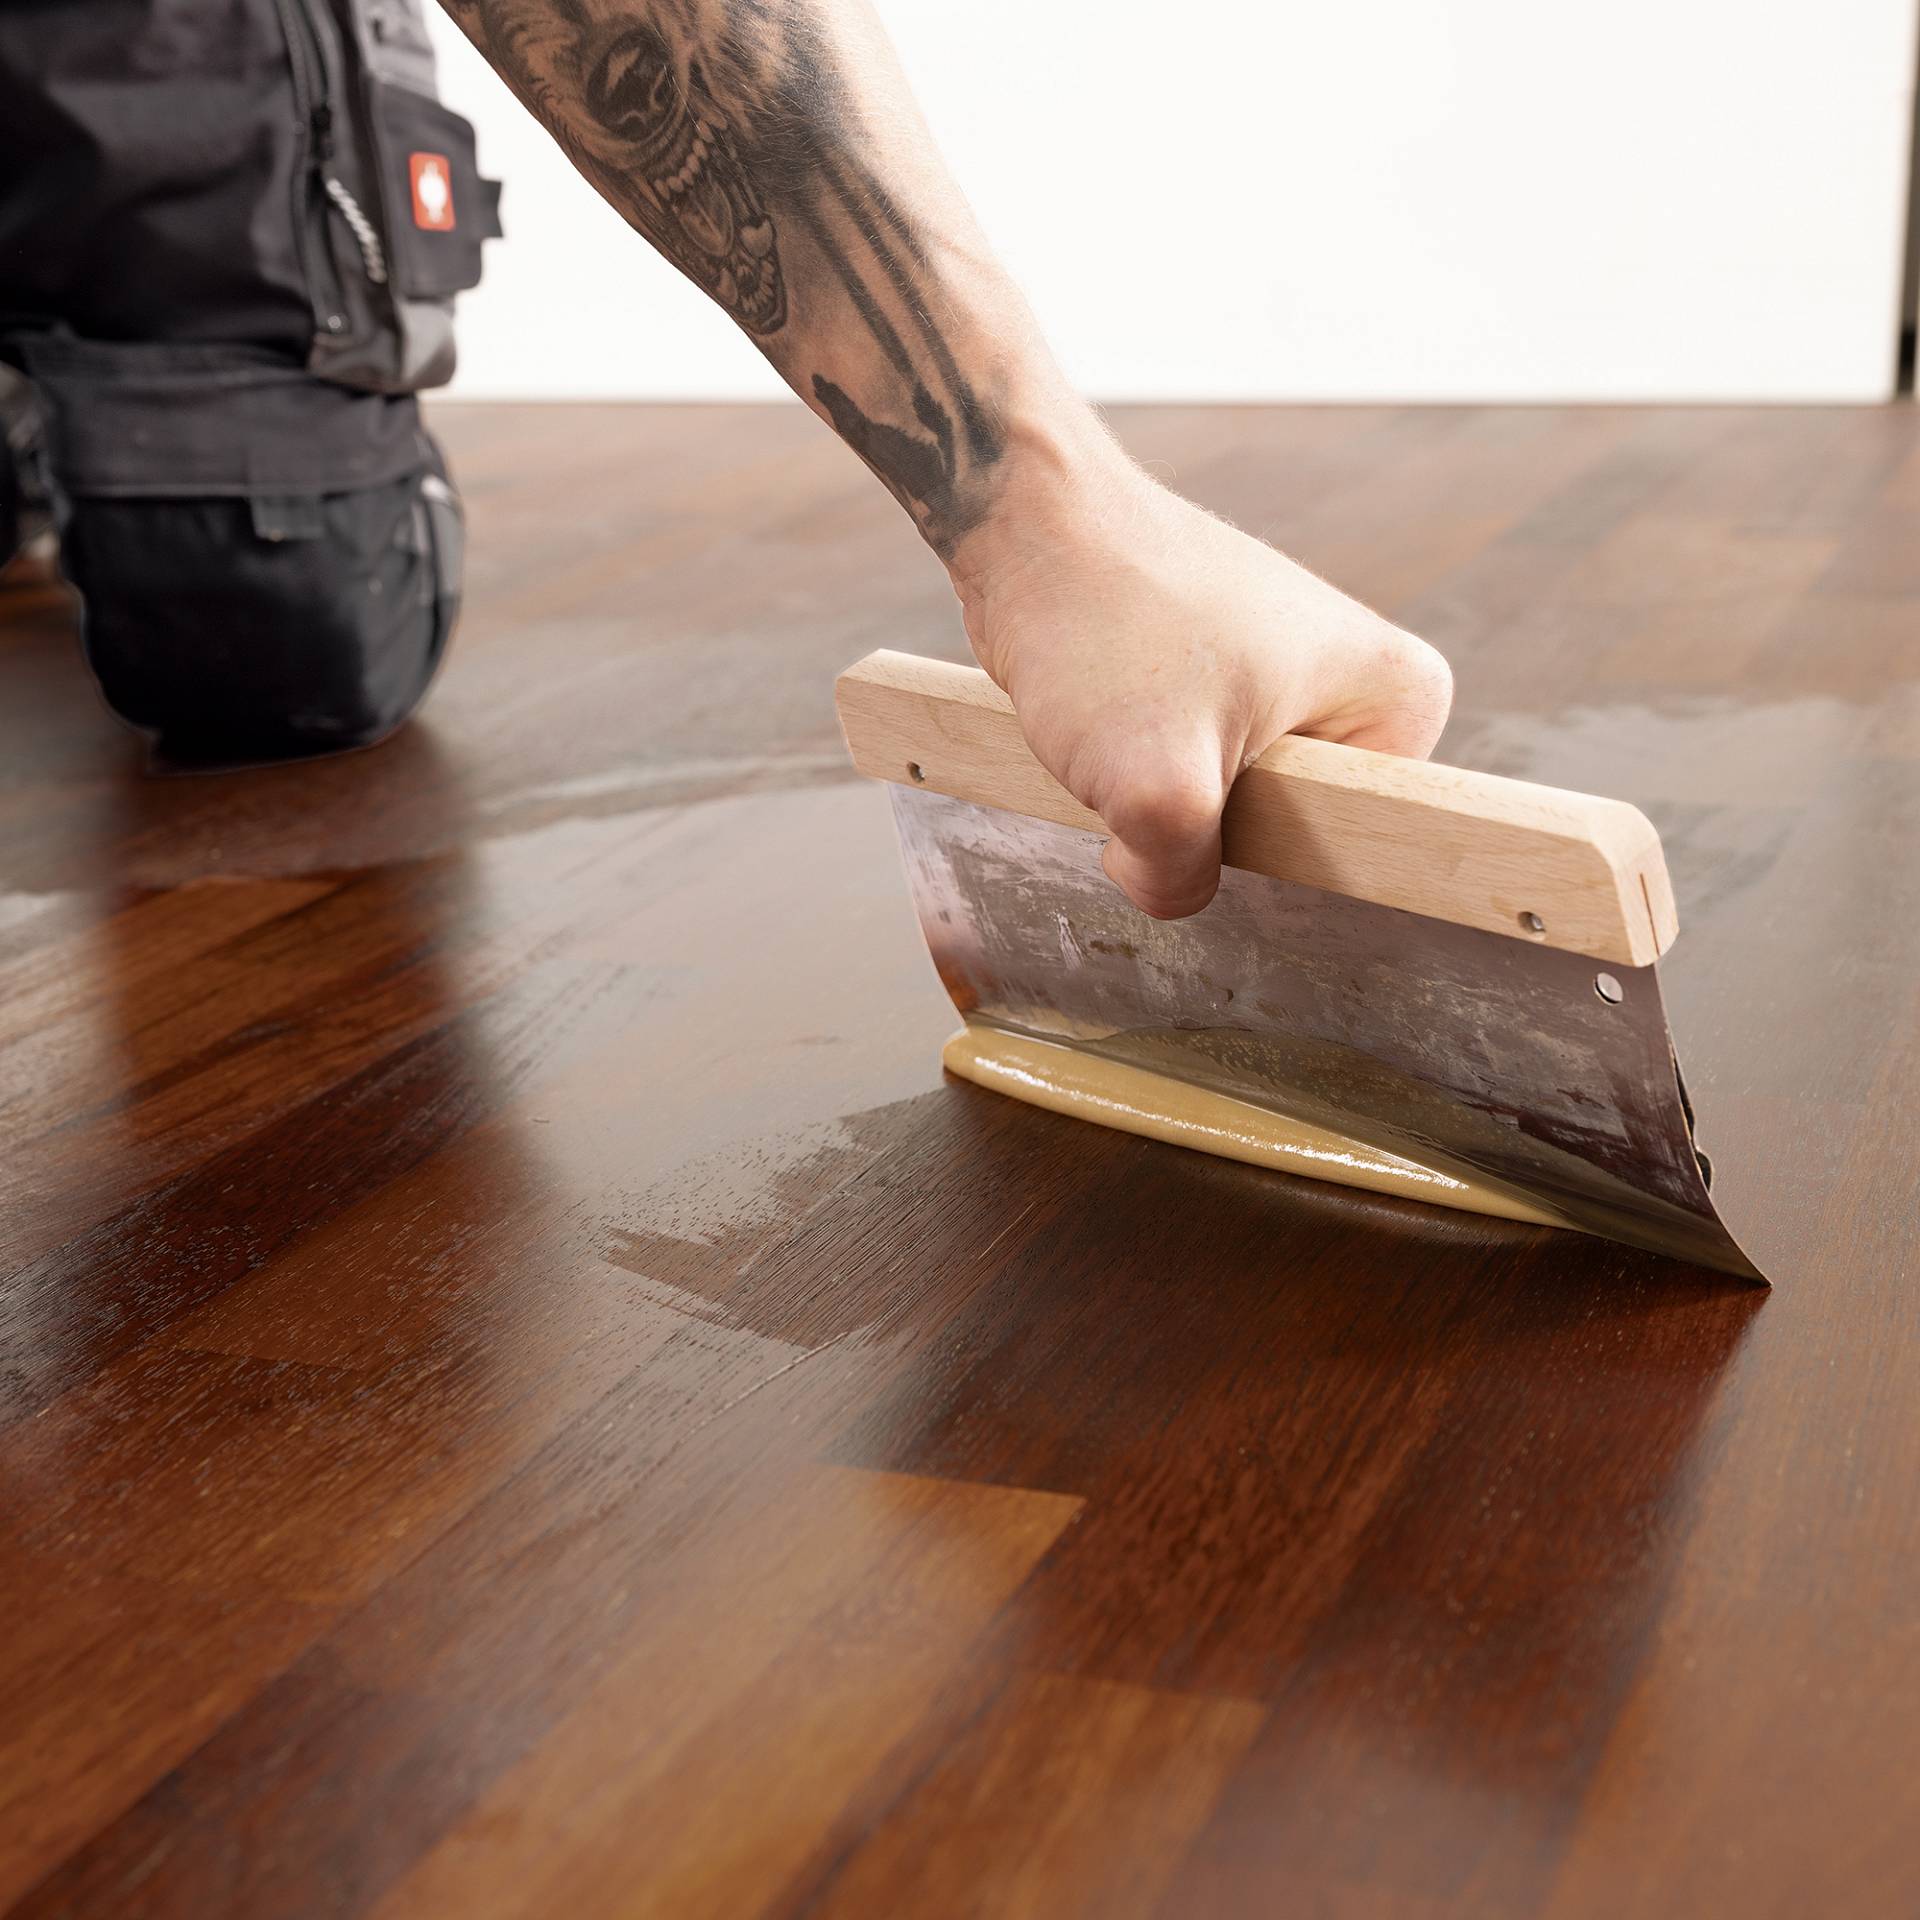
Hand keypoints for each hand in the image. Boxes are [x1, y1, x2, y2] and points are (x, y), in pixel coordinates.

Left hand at [949, 441, 1452, 918]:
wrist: (1026, 525)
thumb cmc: (1107, 624)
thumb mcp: (1157, 789)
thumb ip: (1183, 877)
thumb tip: (1171, 890)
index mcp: (1397, 690)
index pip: (1366, 839)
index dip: (1279, 856)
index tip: (1215, 805)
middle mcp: (1353, 680)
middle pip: (1290, 829)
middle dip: (1209, 825)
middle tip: (1153, 768)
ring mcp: (1282, 678)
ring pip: (1227, 803)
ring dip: (1162, 797)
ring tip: (1118, 734)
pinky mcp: (1216, 679)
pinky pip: (1190, 768)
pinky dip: (1139, 768)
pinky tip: (1098, 728)